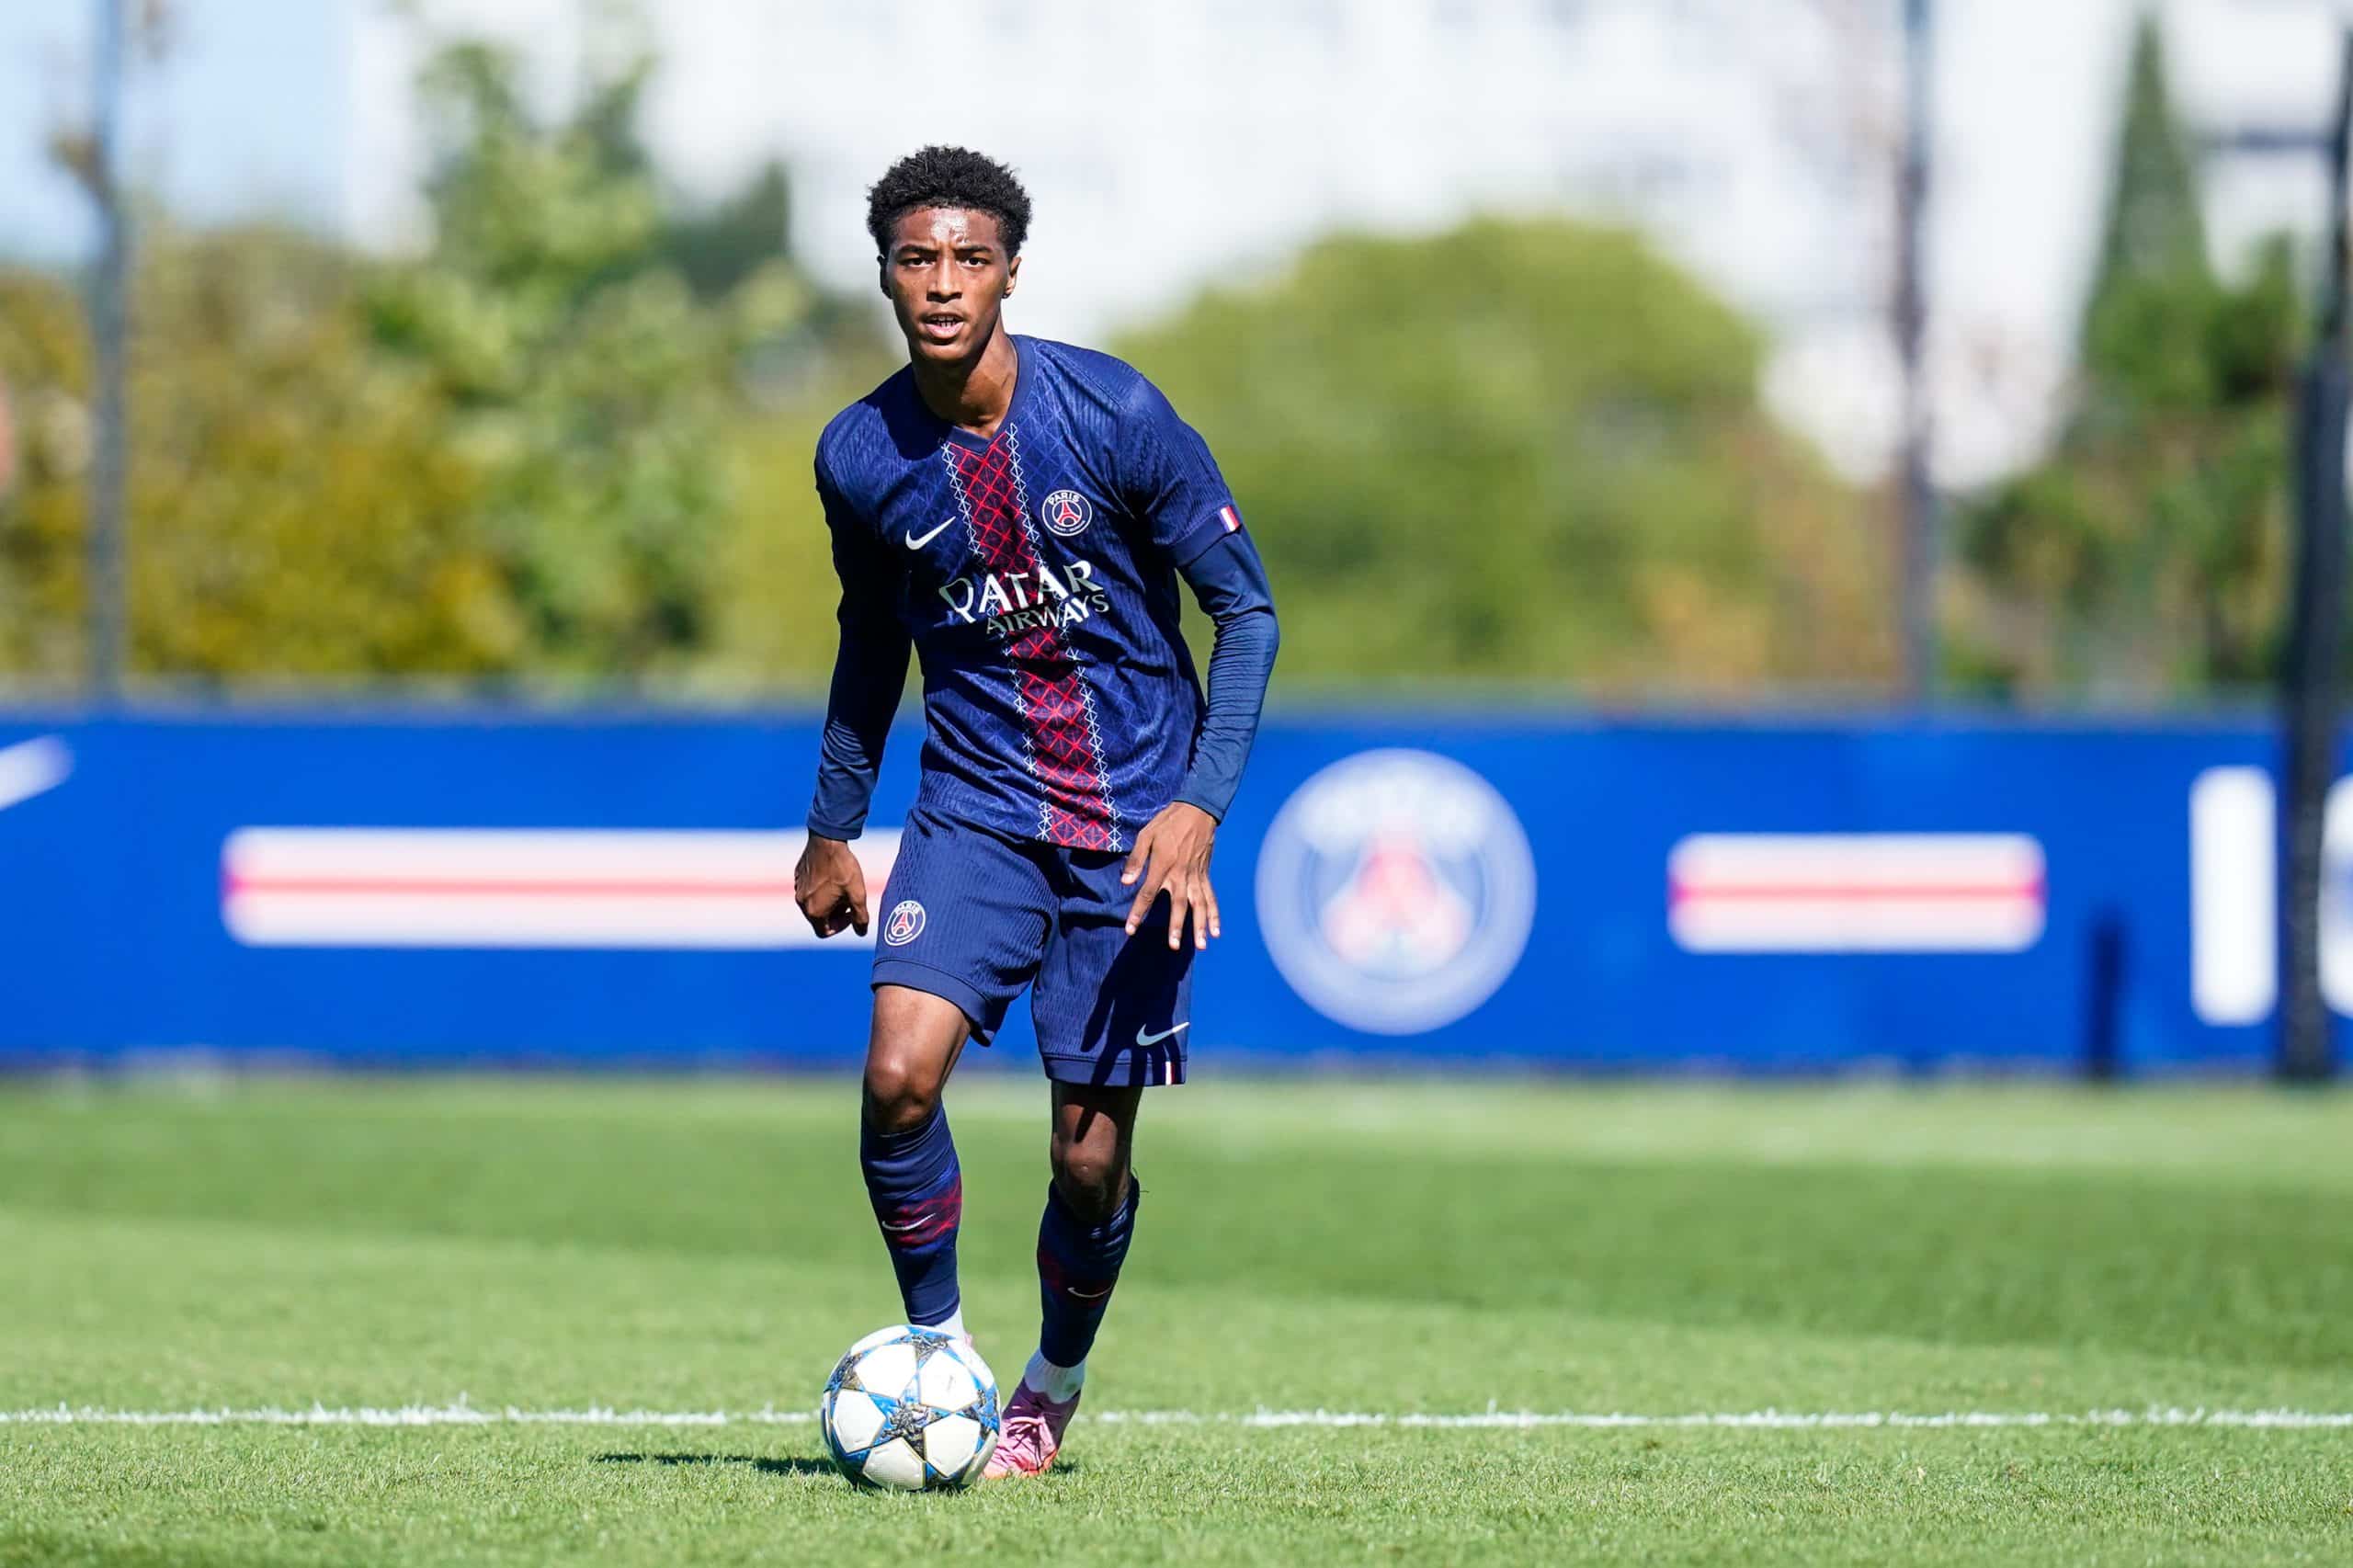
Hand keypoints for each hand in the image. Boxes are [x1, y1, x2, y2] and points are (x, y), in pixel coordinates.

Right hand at [795, 833, 869, 938]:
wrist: (827, 840)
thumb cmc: (842, 868)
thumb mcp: (857, 895)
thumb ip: (860, 917)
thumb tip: (861, 933)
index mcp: (814, 911)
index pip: (824, 932)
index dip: (840, 927)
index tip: (850, 913)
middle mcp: (802, 902)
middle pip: (818, 918)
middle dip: (835, 912)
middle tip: (848, 898)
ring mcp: (797, 888)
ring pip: (813, 903)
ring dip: (827, 901)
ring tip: (842, 887)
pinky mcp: (797, 876)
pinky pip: (808, 889)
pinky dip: (820, 889)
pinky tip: (832, 876)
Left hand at [1120, 802, 1220, 951]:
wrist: (1197, 810)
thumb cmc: (1168, 822)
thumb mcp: (1146, 834)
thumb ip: (1136, 859)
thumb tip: (1125, 882)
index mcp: (1163, 864)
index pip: (1148, 893)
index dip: (1138, 912)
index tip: (1130, 929)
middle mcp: (1181, 873)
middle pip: (1179, 904)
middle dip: (1176, 926)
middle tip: (1174, 946)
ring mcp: (1195, 875)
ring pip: (1198, 904)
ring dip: (1200, 925)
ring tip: (1202, 945)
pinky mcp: (1205, 874)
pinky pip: (1210, 896)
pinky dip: (1214, 914)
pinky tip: (1216, 930)